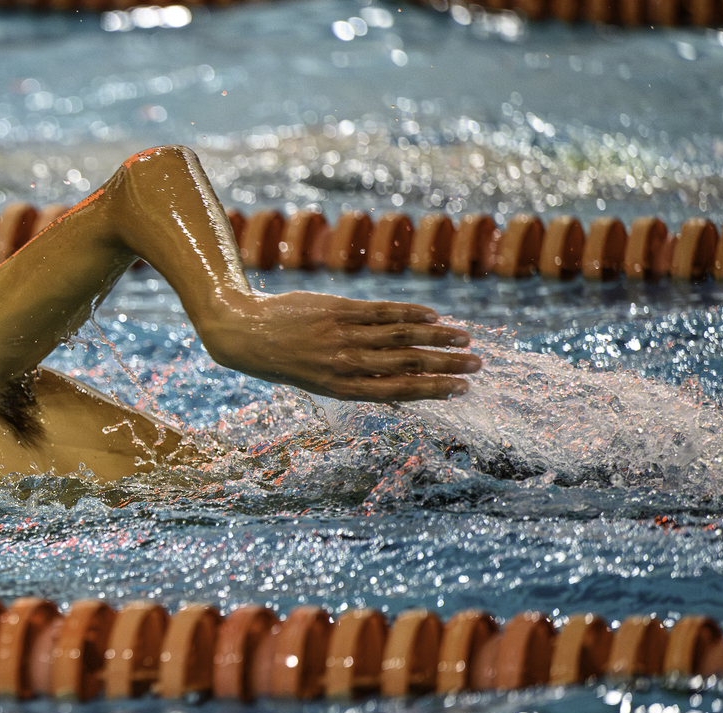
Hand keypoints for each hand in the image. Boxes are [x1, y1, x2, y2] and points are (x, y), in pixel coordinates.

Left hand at [198, 291, 480, 402]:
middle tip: (478, 365)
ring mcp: (341, 336)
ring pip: (399, 338)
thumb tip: (399, 384)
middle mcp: (344, 365)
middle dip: (445, 366)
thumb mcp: (319, 380)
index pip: (397, 392)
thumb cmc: (285, 360)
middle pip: (405, 365)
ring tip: (466, 339)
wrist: (244, 334)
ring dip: (437, 339)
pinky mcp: (336, 310)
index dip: (433, 391)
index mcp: (341, 389)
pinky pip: (380, 313)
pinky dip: (409, 314)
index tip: (462, 390)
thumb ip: (356, 380)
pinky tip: (433, 317)